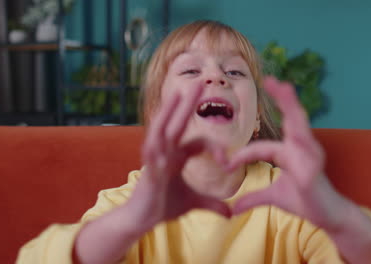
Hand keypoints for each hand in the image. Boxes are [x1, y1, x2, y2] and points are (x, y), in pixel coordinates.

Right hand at [128, 82, 230, 229]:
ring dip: (171, 111)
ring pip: (164, 129)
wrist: (140, 220)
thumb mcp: (192, 203)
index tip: (227, 163)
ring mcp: (156, 158)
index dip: (215, 148)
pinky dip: (157, 136)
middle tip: (200, 82)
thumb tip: (230, 214)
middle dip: (188, 104)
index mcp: (176, 156)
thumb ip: (212, 204)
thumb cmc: (163, 206)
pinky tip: (160, 119)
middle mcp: (166, 152)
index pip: (198, 141)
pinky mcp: (149, 169)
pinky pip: (153, 149)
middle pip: (178, 123)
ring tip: (179, 92)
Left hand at [227, 76, 344, 228]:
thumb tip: (232, 209)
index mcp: (290, 152)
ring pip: (300, 128)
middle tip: (272, 80)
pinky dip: (303, 142)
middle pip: (291, 119)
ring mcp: (310, 158)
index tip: (226, 164)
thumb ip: (253, 198)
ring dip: (293, 108)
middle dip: (282, 99)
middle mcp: (301, 149)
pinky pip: (308, 155)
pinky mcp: (315, 172)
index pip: (263, 147)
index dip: (243, 156)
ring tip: (287, 90)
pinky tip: (297, 131)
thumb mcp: (273, 197)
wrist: (329, 217)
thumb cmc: (305, 202)